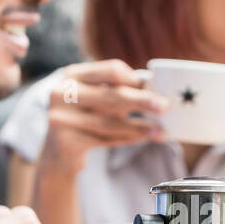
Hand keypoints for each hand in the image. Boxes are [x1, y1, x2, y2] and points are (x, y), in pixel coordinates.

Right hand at [40, 60, 167, 170]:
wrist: (59, 153)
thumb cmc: (86, 119)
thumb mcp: (96, 98)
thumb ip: (119, 90)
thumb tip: (156, 90)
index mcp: (72, 74)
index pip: (111, 70)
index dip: (135, 79)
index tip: (155, 88)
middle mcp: (61, 92)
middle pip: (111, 95)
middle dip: (142, 101)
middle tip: (166, 106)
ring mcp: (60, 118)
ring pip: (110, 122)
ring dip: (140, 127)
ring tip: (160, 131)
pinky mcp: (65, 141)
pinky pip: (105, 139)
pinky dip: (128, 139)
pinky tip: (144, 138)